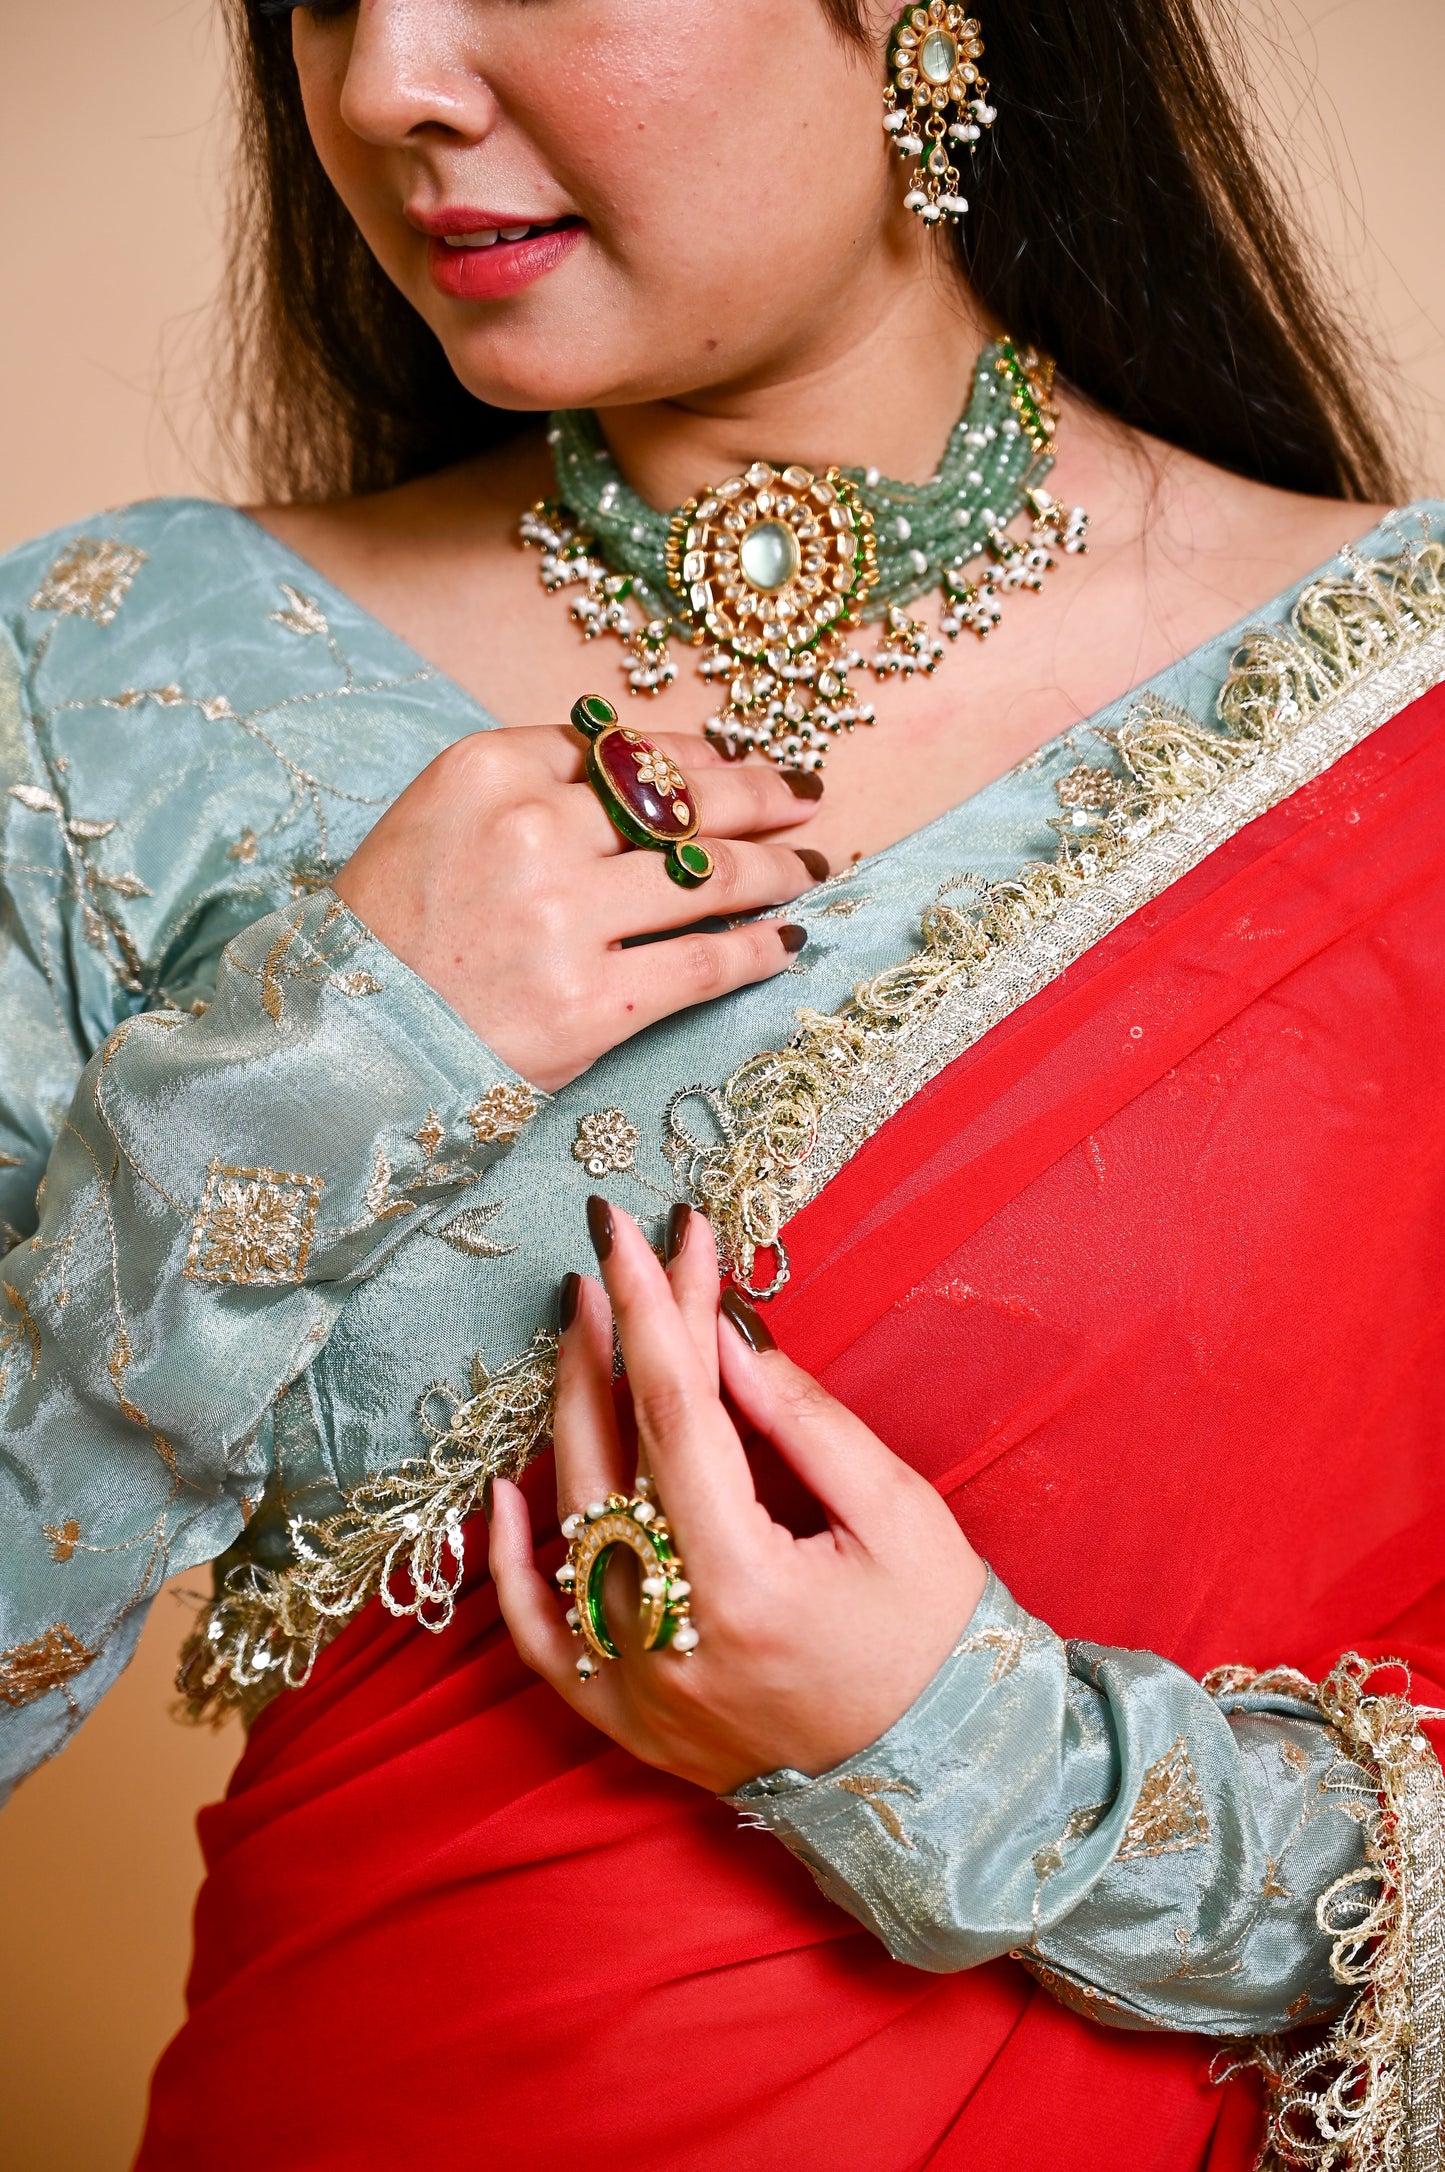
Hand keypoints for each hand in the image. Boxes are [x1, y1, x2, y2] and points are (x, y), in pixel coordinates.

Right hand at [334, 723, 825, 1091]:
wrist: (346, 1040)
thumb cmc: (392, 931)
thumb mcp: (440, 819)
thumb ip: (535, 785)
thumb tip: (661, 770)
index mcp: (489, 771)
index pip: (626, 748)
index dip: (695, 754)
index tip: (736, 761)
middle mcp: (533, 832)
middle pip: (684, 802)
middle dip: (760, 795)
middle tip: (803, 797)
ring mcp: (566, 919)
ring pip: (713, 878)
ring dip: (777, 870)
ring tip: (807, 867)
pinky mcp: (594, 1003)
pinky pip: (707, 962)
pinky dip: (760, 949)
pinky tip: (785, 940)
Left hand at [488, 1200, 986, 1793]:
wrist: (939, 1782)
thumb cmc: (934, 1640)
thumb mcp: (897, 1514)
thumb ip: (801, 1421)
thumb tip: (720, 1336)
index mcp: (744, 1586)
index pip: (675, 1414)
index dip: (658, 1310)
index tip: (648, 1231)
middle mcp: (668, 1639)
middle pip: (612, 1455)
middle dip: (611, 1338)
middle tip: (613, 1256)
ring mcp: (633, 1686)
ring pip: (570, 1522)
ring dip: (571, 1412)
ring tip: (583, 1324)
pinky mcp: (621, 1719)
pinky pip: (537, 1635)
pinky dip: (509, 1562)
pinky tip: (504, 1485)